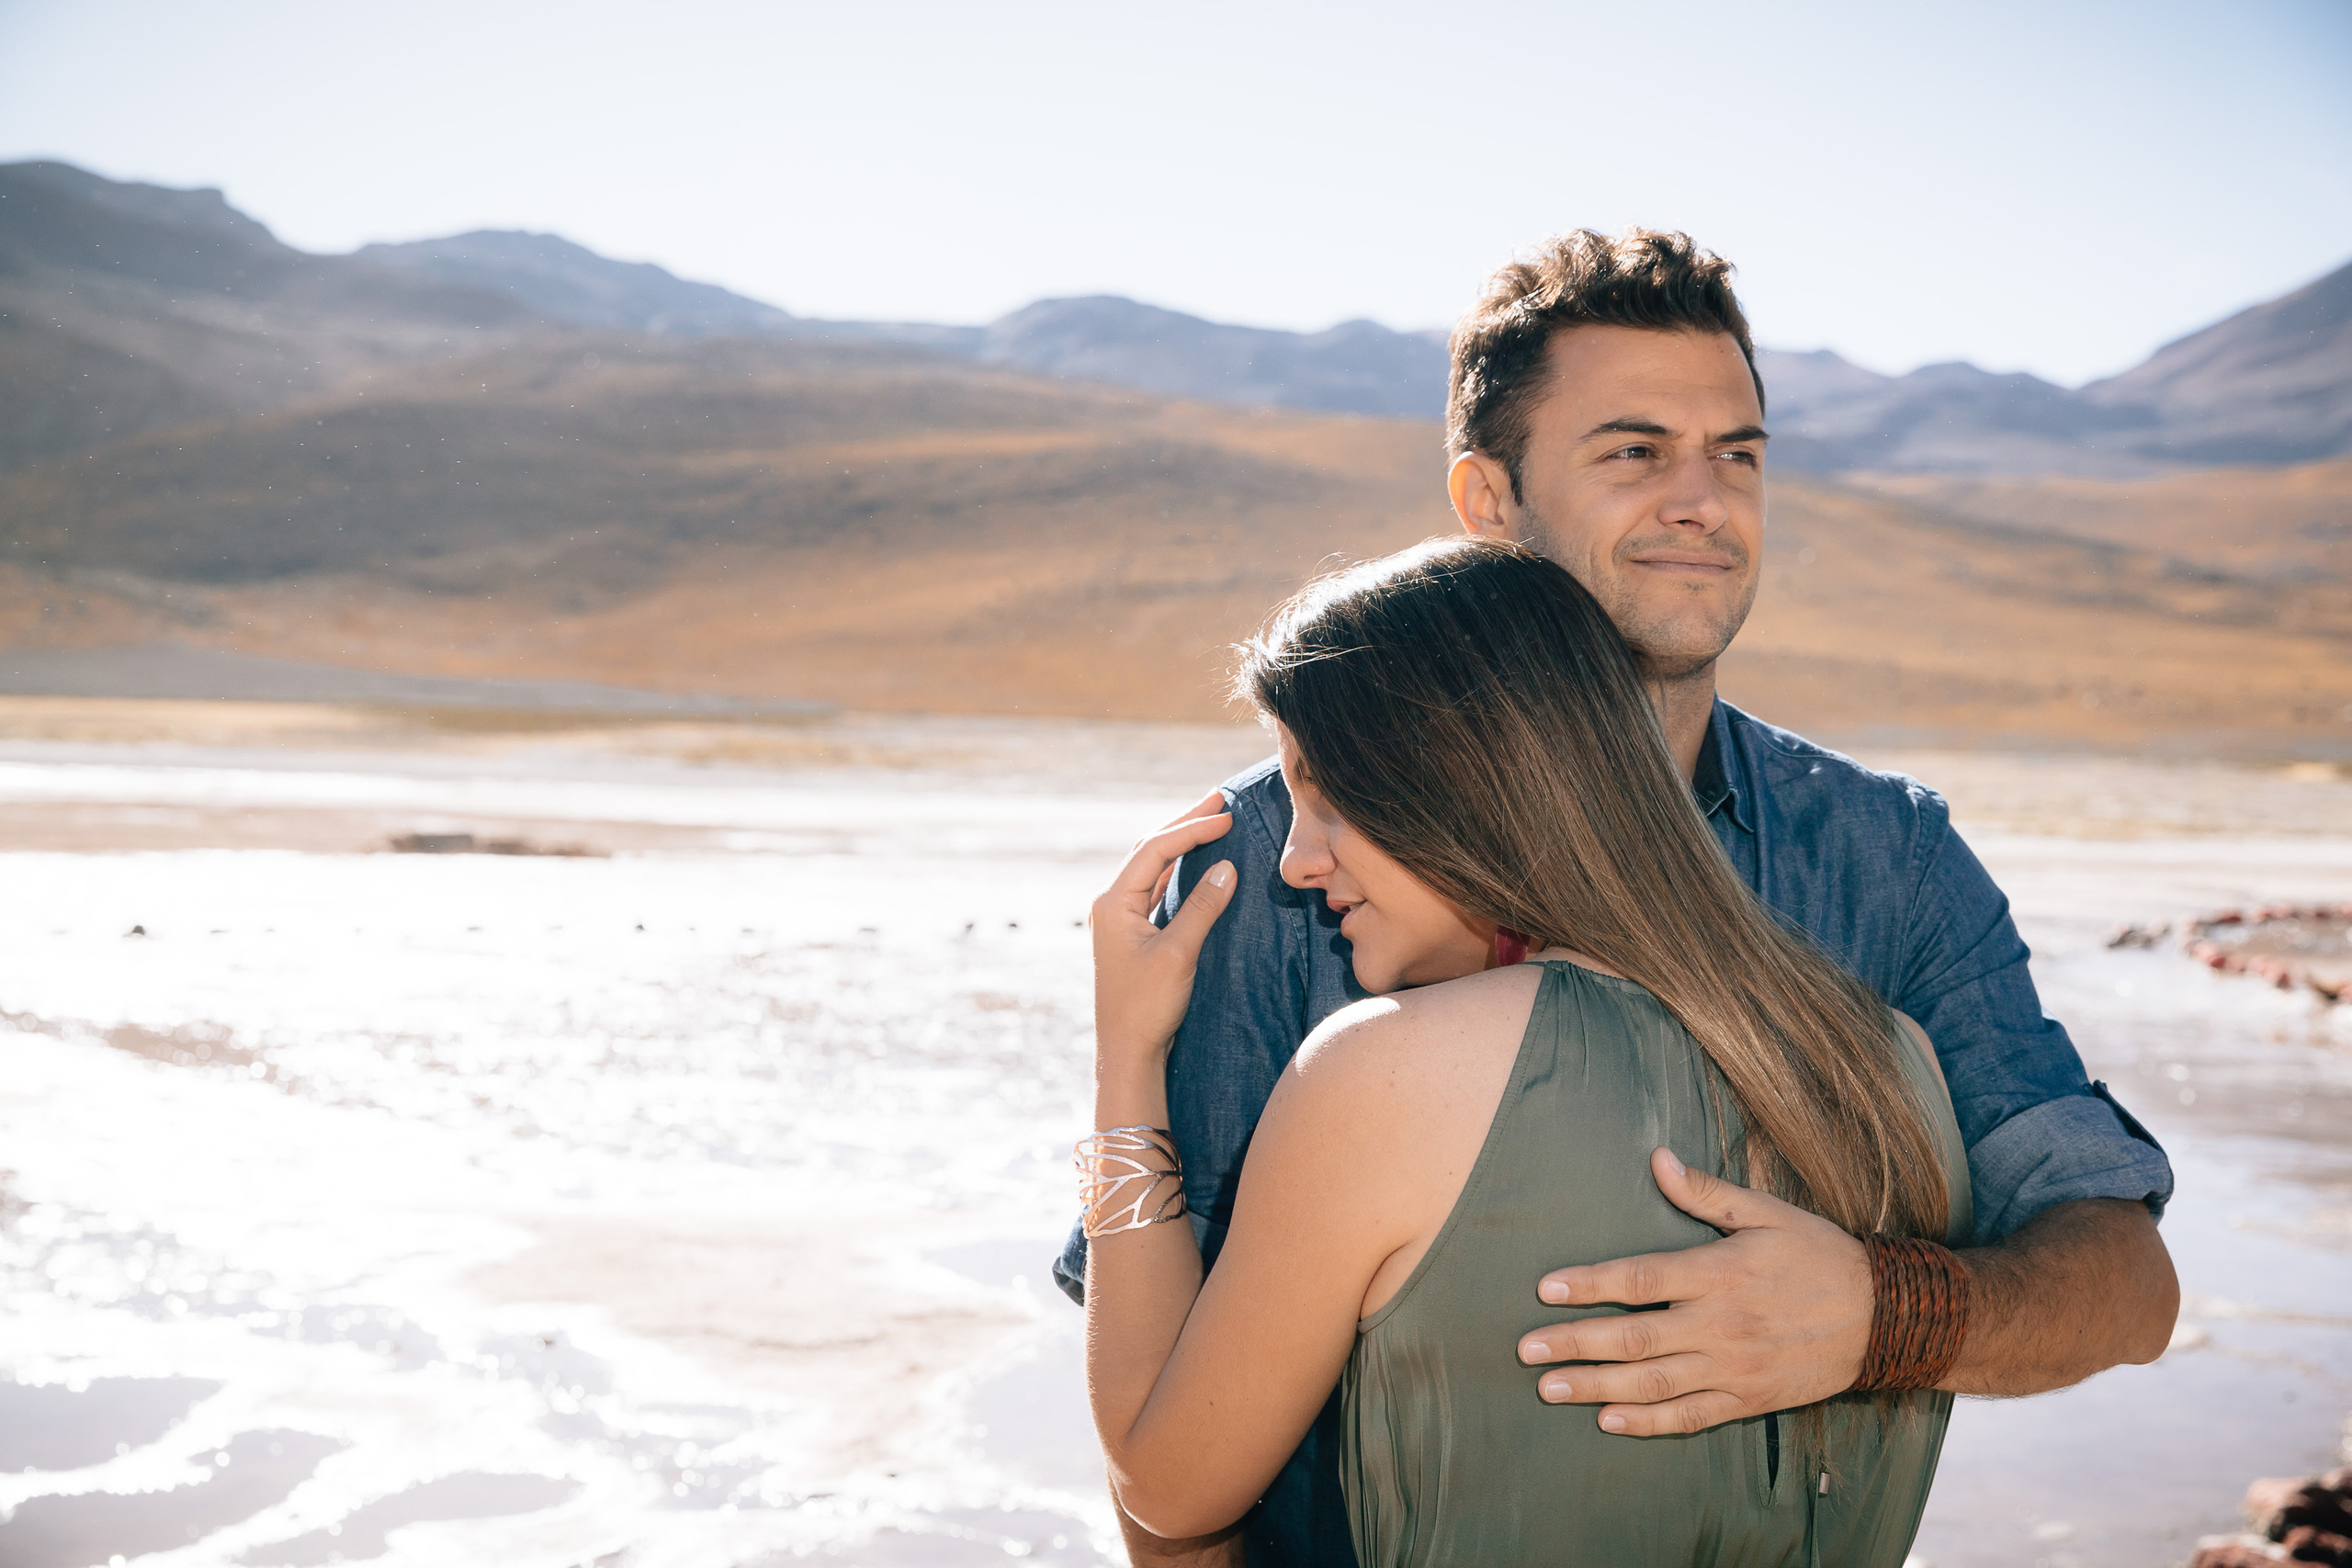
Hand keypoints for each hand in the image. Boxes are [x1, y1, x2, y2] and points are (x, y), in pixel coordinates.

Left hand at [1090, 791, 1236, 1069]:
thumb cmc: (1147, 1007)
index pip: (1155, 849)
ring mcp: (1120, 918)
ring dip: (1181, 843)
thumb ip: (1202, 907)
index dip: (1192, 828)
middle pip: (1149, 849)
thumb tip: (1227, 867)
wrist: (1127, 1052)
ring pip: (1152, 867)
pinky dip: (1178, 870)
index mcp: (1113, 901)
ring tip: (1212, 821)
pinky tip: (1198, 863)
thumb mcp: (1179, 954)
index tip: (1227, 816)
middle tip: (1219, 800)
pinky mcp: (1132, 933)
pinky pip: (1156, 888)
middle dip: (1184, 823)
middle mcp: (1111, 903)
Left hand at [1515, 1148, 1871, 1434]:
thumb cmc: (1818, 1255)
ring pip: (1653, 1383)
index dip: (1589, 1285)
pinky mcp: (1747, 1398)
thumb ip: (1706, 1192)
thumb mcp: (1766, 1212)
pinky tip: (1607, 1421)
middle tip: (1526, 1349)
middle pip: (1634, 1338)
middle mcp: (1720, 1324)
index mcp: (1719, 1273)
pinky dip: (1647, 1422)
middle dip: (1574, 1343)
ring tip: (1549, 1389)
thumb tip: (1657, 1159)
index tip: (1544, 1289)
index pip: (1640, 1279)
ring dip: (1596, 1387)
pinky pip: (1690, 1416)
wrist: (1883, 1316)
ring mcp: (1733, 1366)